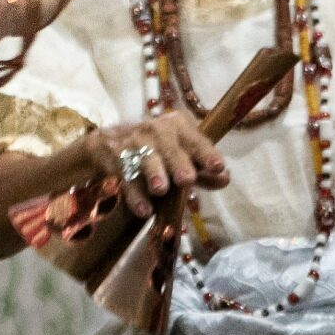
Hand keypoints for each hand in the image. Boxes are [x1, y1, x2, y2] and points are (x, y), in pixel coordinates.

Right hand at [73, 115, 229, 219]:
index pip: (195, 139)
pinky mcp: (115, 156)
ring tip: (160, 190)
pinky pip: (126, 176)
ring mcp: (133, 141)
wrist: (109, 142)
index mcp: (177, 125)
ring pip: (145, 158)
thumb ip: (202, 169)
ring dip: (154, 173)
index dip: (206, 153)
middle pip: (169, 146)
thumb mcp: (179, 155)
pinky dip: (135, 194)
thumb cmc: (156, 149)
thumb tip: (225, 179)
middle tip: (187, 180)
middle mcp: (155, 129)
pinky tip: (142, 209)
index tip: (217, 167)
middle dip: (178, 163)